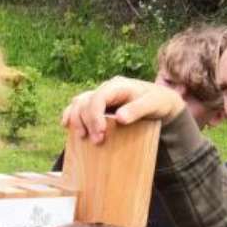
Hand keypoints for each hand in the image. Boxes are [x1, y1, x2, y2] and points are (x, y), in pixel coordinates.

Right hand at [60, 77, 184, 141]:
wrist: (160, 102)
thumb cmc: (157, 102)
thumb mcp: (153, 105)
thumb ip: (137, 110)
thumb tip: (119, 118)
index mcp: (117, 86)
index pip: (98, 98)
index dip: (95, 115)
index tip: (100, 133)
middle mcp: (105, 89)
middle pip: (85, 102)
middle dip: (86, 122)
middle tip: (97, 141)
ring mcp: (99, 96)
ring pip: (78, 104)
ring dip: (76, 120)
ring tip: (82, 137)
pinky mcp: (96, 106)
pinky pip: (78, 107)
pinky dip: (70, 115)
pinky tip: (66, 125)